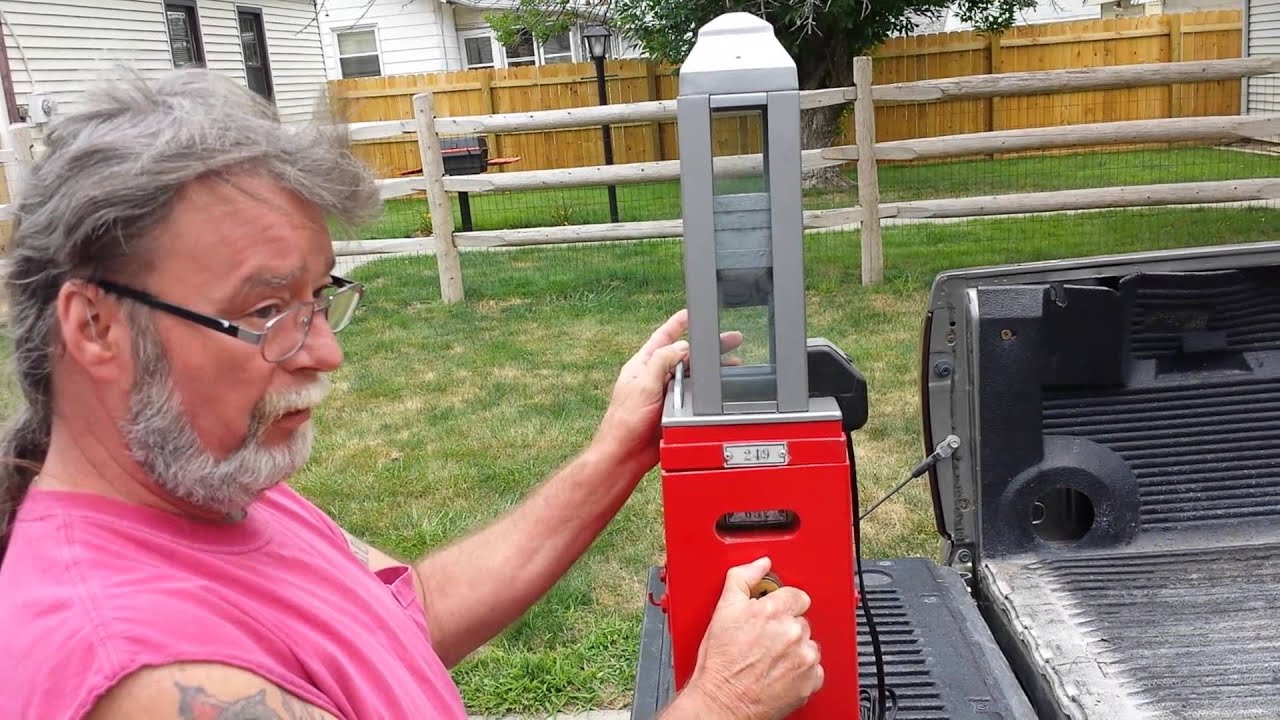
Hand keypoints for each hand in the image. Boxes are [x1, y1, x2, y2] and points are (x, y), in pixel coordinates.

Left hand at [591, 310, 742, 473]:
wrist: (625, 455)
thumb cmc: (624, 423)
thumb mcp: (642, 386)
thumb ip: (661, 363)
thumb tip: (680, 347)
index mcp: (642, 366)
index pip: (662, 337)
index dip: (678, 324)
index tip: (692, 312)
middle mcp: (654, 377)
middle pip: (684, 356)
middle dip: (706, 347)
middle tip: (731, 339)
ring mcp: (665, 394)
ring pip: (693, 375)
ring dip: (711, 369)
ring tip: (734, 363)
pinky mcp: (674, 411)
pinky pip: (695, 395)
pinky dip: (709, 390)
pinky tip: (721, 389)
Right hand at [684, 557, 823, 719]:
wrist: (722, 701)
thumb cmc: (720, 663)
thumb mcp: (723, 610)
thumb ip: (742, 578)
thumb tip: (760, 563)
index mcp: (773, 611)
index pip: (796, 595)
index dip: (783, 604)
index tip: (773, 614)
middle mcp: (792, 632)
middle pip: (802, 620)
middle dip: (786, 628)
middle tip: (765, 640)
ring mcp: (803, 657)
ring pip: (809, 644)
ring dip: (795, 649)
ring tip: (771, 658)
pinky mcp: (809, 680)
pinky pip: (815, 669)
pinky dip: (802, 671)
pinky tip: (781, 672)